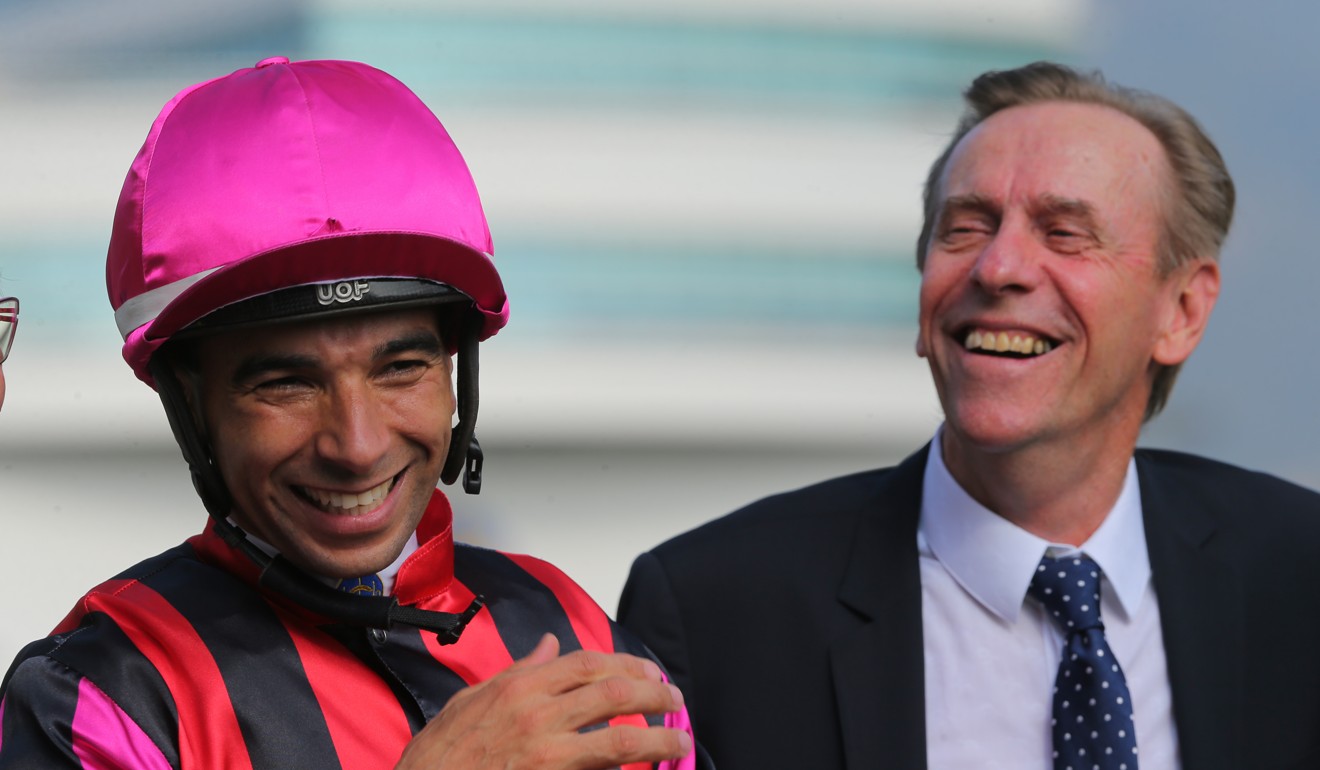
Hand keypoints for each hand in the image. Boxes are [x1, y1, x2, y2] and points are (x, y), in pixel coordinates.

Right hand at [395, 633, 691, 768]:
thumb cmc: (442, 753)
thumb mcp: (474, 698)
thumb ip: (518, 670)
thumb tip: (548, 645)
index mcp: (520, 687)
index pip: (588, 664)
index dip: (628, 666)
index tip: (651, 673)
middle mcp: (537, 716)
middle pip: (613, 696)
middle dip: (654, 696)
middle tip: (675, 701)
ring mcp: (546, 755)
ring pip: (618, 742)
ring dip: (657, 740)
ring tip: (679, 741)